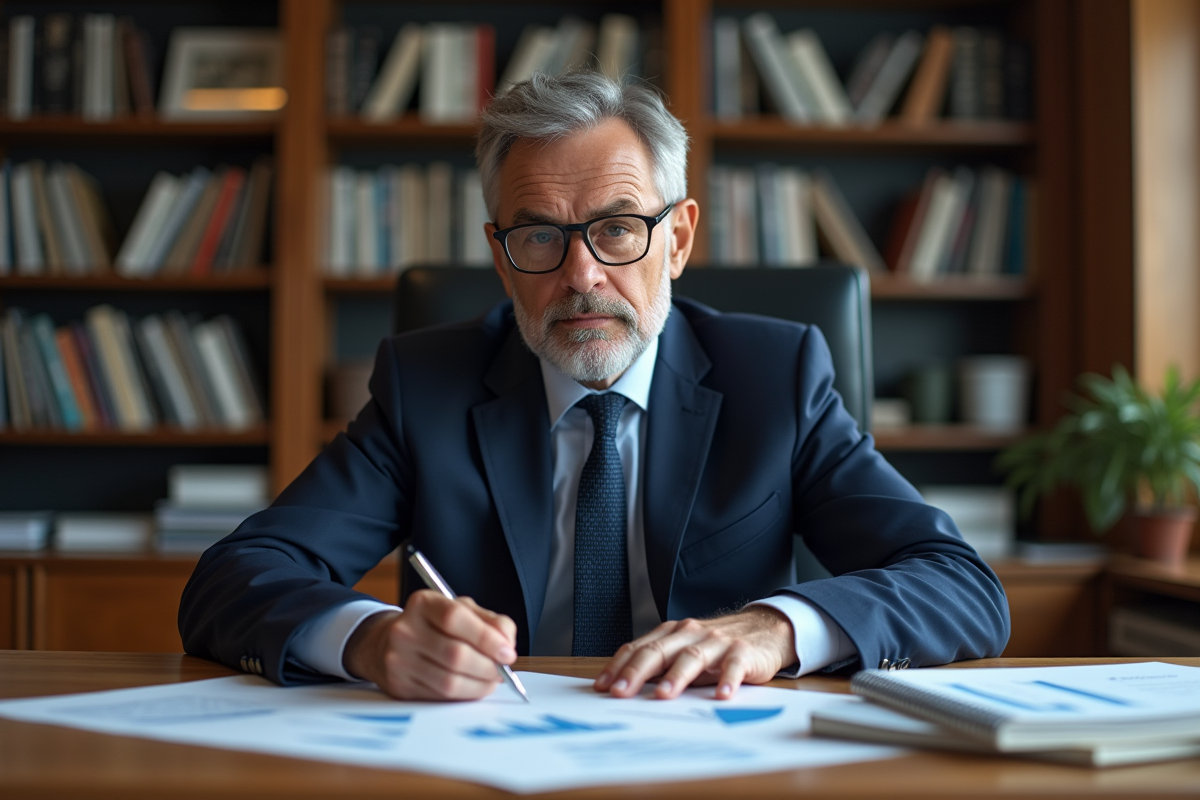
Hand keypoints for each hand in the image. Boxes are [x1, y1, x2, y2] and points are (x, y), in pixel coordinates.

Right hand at [342, 590, 517, 700]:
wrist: (387, 643)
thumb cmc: (434, 626)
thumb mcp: (461, 610)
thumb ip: (490, 621)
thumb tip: (507, 643)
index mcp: (422, 603)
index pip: (454, 618)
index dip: (486, 637)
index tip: (507, 652)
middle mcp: (405, 630)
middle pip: (455, 654)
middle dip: (488, 667)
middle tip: (503, 671)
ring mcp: (399, 660)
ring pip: (449, 681)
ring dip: (479, 685)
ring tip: (491, 680)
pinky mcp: (400, 686)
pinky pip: (440, 697)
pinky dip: (464, 695)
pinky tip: (472, 687)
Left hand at [593, 605, 796, 699]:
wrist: (764, 629)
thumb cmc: (717, 648)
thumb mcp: (684, 652)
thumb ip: (661, 667)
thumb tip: (626, 690)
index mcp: (672, 633)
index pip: (639, 648)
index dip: (619, 666)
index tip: (602, 686)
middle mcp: (690, 633)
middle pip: (659, 651)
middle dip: (636, 672)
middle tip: (620, 693)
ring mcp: (717, 642)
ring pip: (692, 657)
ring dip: (676, 677)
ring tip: (662, 695)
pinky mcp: (743, 652)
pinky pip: (733, 666)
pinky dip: (727, 680)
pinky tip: (722, 696)